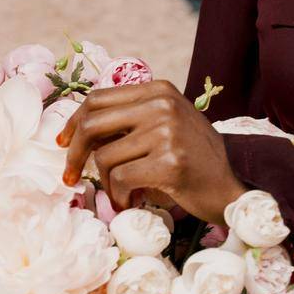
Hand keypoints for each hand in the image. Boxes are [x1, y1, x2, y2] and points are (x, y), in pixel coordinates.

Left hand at [56, 79, 246, 224]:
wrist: (230, 190)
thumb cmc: (193, 161)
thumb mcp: (166, 126)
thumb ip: (131, 121)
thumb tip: (78, 131)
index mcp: (159, 90)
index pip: (98, 98)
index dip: (74, 122)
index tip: (63, 143)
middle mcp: (163, 105)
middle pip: (93, 124)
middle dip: (73, 153)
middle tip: (70, 177)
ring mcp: (167, 132)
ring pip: (105, 158)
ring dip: (107, 183)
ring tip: (124, 194)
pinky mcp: (170, 162)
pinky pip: (121, 179)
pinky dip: (120, 196)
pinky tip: (133, 202)